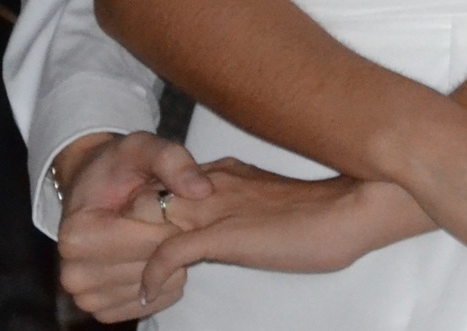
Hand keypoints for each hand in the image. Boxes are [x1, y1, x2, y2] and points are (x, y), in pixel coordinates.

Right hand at [50, 131, 212, 321]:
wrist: (90, 188)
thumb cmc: (116, 168)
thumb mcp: (142, 148)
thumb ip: (173, 161)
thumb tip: (203, 190)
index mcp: (78, 235)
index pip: (151, 241)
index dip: (169, 219)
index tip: (161, 200)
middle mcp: (75, 274)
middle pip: (153, 266)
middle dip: (167, 239)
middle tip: (156, 217)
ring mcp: (87, 298)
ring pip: (157, 287)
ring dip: (165, 260)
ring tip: (148, 232)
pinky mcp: (103, 311)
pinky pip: (153, 303)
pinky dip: (162, 281)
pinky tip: (149, 253)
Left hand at [136, 164, 424, 299]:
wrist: (356, 208)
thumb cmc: (328, 212)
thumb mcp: (271, 205)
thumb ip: (243, 207)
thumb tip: (227, 227)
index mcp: (224, 174)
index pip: (165, 186)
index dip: (145, 209)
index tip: (132, 236)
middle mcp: (213, 184)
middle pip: (146, 198)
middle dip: (124, 228)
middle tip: (111, 258)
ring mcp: (217, 207)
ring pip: (150, 220)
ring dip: (130, 250)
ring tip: (116, 276)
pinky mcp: (224, 233)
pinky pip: (170, 253)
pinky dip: (154, 273)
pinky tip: (149, 293)